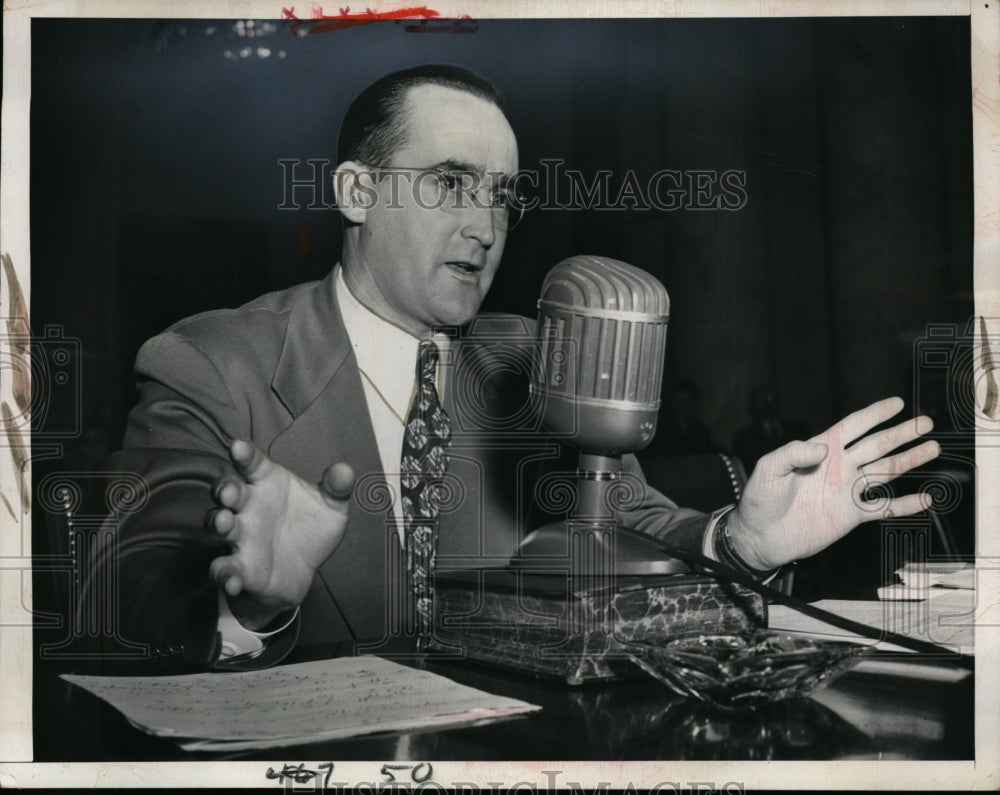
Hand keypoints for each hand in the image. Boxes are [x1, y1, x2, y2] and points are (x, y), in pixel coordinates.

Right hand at [208, 440, 354, 628]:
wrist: (304, 569)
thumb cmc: (310, 527)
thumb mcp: (330, 507)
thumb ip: (336, 488)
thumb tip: (345, 471)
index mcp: (267, 482)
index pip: (252, 463)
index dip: (244, 454)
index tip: (238, 446)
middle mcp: (248, 506)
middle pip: (228, 491)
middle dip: (225, 489)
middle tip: (230, 491)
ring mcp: (240, 536)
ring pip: (218, 525)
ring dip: (218, 523)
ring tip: (225, 523)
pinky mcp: (239, 567)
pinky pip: (224, 570)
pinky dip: (224, 575)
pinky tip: (232, 581)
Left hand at [728, 397, 939, 570]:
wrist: (760, 536)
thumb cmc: (760, 499)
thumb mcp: (769, 468)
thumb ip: (793, 452)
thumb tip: (823, 447)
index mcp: (820, 451)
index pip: (851, 427)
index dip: (874, 415)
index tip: (897, 404)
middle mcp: (838, 468)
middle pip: (876, 446)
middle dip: (901, 434)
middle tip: (925, 423)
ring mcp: (847, 491)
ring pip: (885, 471)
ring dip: (909, 460)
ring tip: (932, 448)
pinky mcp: (850, 516)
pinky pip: (883, 508)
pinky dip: (904, 504)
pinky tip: (925, 499)